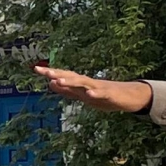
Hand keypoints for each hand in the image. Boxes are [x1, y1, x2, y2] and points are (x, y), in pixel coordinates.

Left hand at [34, 65, 153, 113]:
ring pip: (83, 83)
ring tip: (59, 80)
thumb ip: (68, 90)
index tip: (36, 69)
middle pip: (71, 76)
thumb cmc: (105, 95)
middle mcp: (88, 83)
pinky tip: (89, 94)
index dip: (50, 73)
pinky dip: (95, 94)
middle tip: (44, 71)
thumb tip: (51, 83)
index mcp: (81, 84)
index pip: (63, 76)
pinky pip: (102, 94)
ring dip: (71, 81)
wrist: (129, 97)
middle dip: (57, 73)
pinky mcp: (110, 94)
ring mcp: (99, 87)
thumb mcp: (82, 94)